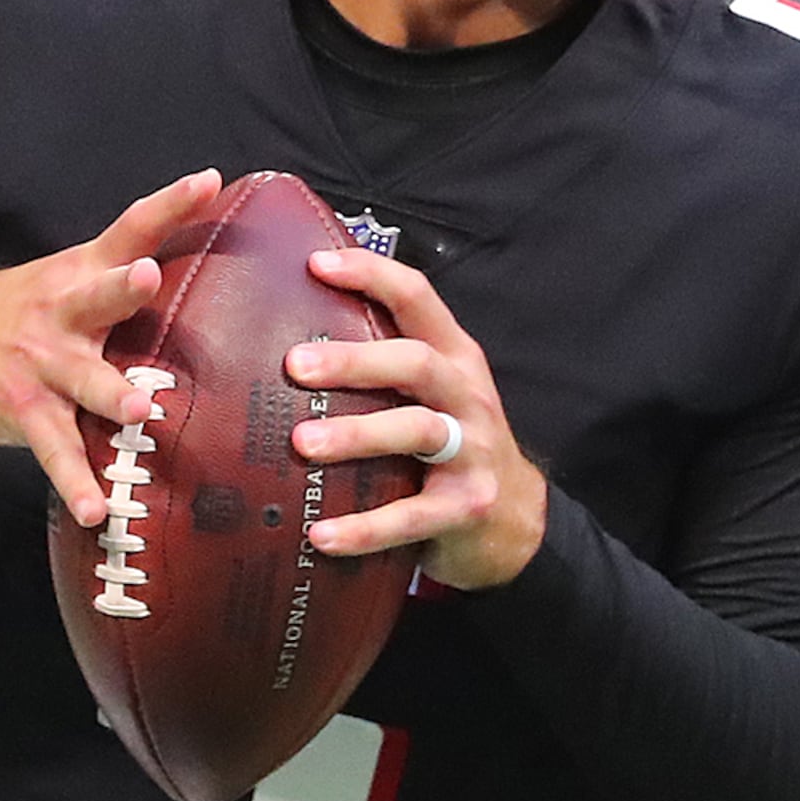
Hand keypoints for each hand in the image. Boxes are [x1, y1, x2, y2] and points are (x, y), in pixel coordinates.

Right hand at [0, 169, 224, 525]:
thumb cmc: (11, 316)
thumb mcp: (60, 283)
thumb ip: (116, 282)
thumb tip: (194, 278)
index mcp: (77, 275)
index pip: (129, 229)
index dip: (169, 204)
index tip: (208, 180)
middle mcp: (61, 314)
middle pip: (99, 295)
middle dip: (124, 286)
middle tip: (147, 277)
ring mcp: (40, 364)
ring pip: (83, 379)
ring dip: (110, 392)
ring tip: (139, 408)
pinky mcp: (22, 410)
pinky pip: (56, 451)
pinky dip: (77, 483)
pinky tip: (97, 511)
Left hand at [284, 245, 547, 588]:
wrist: (518, 521)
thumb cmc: (450, 446)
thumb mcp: (429, 396)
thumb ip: (380, 366)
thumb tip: (282, 342)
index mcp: (452, 357)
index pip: (417, 298)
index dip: (371, 275)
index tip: (315, 264)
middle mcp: (466, 395)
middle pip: (415, 363)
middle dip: (355, 361)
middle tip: (294, 364)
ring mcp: (472, 452)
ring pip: (417, 431)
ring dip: (358, 435)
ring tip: (302, 444)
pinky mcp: (468, 508)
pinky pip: (413, 517)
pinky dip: (366, 528)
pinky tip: (319, 536)